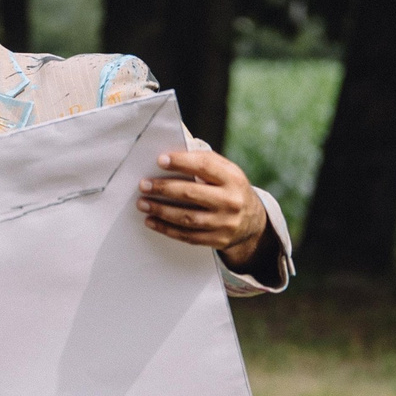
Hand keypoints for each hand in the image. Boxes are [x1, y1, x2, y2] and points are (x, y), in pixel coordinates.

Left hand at [137, 146, 269, 265]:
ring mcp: (225, 223)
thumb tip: (170, 156)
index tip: (160, 160)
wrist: (253, 222)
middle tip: (144, 185)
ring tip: (142, 204)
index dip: (181, 162)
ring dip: (161, 210)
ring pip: (187, 217)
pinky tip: (151, 221)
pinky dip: (166, 229)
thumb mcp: (226, 172)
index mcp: (233, 178)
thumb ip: (204, 162)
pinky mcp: (218, 240)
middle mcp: (231, 200)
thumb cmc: (230, 189)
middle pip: (191, 193)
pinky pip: (188, 236)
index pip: (205, 166)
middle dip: (164, 188)